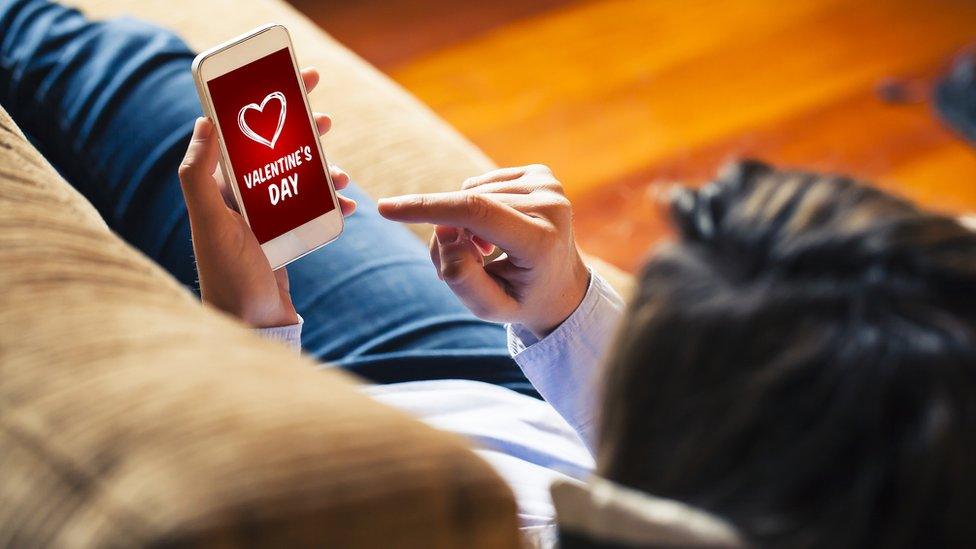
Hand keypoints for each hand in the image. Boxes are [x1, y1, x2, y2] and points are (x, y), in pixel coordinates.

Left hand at [178, 67, 355, 327]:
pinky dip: (332, 205)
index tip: (290, 82)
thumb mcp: (211, 222)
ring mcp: (263, 219)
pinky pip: (312, 211)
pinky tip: (349, 206)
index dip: (264, 102)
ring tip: (341, 171)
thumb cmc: (227, 276)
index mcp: (219, 188)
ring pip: (298, 178)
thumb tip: (203, 120)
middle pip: (274, 151)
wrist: (250, 327)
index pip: (240, 132)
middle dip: (300, 131)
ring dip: (321, 169)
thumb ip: (198, 174)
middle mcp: (239, 200)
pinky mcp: (283, 239)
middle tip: (324, 115)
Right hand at [377, 165, 588, 336]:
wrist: (562, 286)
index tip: (386, 208)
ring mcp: (549, 185)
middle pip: (468, 207)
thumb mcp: (490, 308)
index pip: (475, 212)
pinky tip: (496, 232)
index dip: (428, 208)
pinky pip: (482, 184)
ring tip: (485, 253)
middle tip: (460, 265)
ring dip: (463, 222)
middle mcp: (552, 205)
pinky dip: (477, 208)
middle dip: (448, 233)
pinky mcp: (542, 174)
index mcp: (543, 241)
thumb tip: (444, 232)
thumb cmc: (522, 299)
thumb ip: (461, 278)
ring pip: (471, 193)